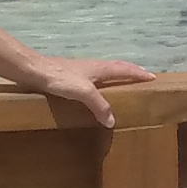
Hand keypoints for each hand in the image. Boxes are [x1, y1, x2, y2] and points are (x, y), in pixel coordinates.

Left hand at [10, 53, 152, 128]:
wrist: (34, 71)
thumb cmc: (60, 79)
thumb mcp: (83, 93)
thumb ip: (99, 105)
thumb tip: (113, 120)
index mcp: (99, 68)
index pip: (124, 69)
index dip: (138, 73)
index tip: (152, 77)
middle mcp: (93, 67)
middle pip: (116, 67)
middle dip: (130, 72)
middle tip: (142, 77)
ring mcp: (81, 70)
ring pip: (104, 71)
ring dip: (116, 75)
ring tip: (122, 84)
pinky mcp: (70, 76)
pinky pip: (93, 78)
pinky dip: (102, 81)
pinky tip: (95, 90)